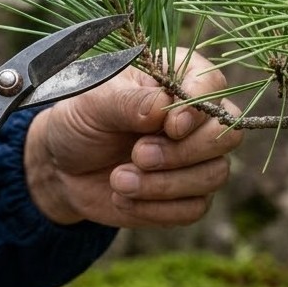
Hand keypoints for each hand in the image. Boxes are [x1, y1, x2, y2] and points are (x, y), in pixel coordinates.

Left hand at [23, 50, 241, 227]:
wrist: (61, 166)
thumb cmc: (80, 120)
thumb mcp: (93, 102)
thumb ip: (129, 102)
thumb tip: (164, 108)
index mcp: (176, 78)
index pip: (212, 84)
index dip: (198, 109)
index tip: (170, 126)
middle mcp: (195, 118)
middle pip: (226, 135)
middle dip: (182, 153)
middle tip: (137, 155)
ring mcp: (196, 158)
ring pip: (214, 175)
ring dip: (164, 185)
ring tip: (118, 180)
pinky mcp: (187, 195)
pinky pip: (194, 208)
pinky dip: (156, 208)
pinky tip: (122, 198)